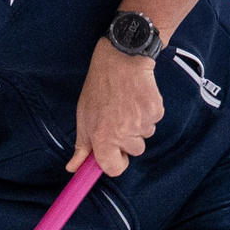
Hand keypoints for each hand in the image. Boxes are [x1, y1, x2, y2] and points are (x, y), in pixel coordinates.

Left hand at [67, 40, 164, 177]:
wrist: (121, 60)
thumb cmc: (99, 87)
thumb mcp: (83, 116)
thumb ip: (82, 145)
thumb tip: (73, 168)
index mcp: (102, 137)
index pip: (114, 169)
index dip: (115, 164)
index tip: (114, 155)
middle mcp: (123, 133)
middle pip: (134, 151)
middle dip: (127, 140)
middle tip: (118, 118)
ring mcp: (142, 122)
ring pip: (144, 136)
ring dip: (138, 126)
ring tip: (127, 105)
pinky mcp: (156, 111)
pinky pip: (153, 122)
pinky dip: (147, 113)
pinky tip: (137, 99)